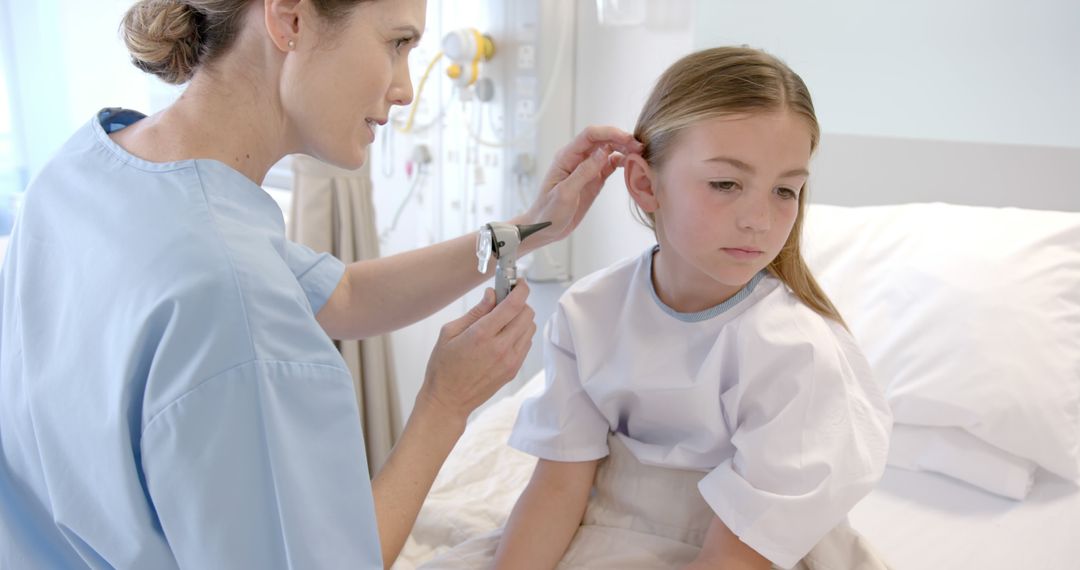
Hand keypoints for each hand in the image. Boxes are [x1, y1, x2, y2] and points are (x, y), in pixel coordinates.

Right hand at [416, 282, 536, 424]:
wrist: (448, 400)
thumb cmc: (444, 367)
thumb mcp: (450, 333)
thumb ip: (475, 312)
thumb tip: (491, 294)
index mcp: (482, 334)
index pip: (513, 304)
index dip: (520, 289)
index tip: (519, 283)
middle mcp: (500, 347)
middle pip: (527, 314)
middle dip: (520, 302)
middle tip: (506, 301)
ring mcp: (510, 360)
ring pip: (530, 328)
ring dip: (521, 319)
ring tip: (503, 321)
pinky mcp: (513, 370)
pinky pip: (526, 344)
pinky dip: (520, 334)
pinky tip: (504, 336)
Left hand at [515, 126, 642, 249]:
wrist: (544, 229)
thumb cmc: (548, 213)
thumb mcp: (565, 194)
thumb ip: (584, 172)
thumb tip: (603, 152)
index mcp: (566, 157)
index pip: (590, 135)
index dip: (610, 133)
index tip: (628, 139)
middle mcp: (577, 159)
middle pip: (602, 140)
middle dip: (621, 139)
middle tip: (640, 148)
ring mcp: (586, 168)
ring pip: (608, 150)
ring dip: (624, 149)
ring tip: (640, 154)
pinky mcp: (593, 179)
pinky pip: (609, 165)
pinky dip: (621, 162)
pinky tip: (632, 165)